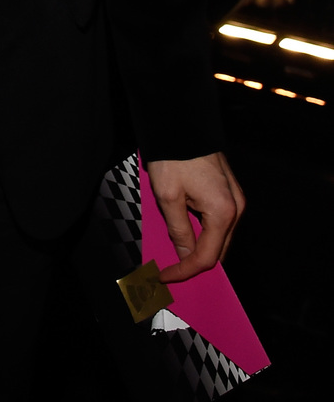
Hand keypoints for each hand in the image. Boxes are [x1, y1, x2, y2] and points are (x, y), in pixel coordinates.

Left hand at [146, 152, 244, 282]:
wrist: (182, 124)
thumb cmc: (174, 157)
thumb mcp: (168, 197)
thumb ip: (179, 230)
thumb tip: (184, 255)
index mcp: (223, 212)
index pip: (207, 257)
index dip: (185, 271)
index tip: (165, 277)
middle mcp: (236, 208)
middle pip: (218, 250)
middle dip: (195, 264)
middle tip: (171, 273)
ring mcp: (235, 199)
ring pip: (219, 237)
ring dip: (199, 249)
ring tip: (175, 258)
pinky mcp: (228, 192)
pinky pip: (218, 222)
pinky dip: (203, 233)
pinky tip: (187, 237)